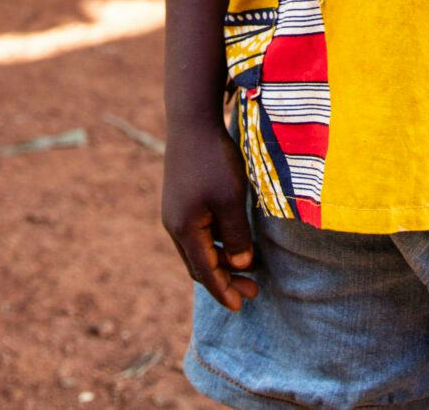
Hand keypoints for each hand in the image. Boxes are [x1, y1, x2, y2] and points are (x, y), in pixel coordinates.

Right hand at [162, 122, 257, 310]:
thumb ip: (237, 236)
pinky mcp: (181, 198)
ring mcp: (175, 210)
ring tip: (248, 265)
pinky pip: (197, 232)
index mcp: (185, 229)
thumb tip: (241, 263)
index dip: (224, 291)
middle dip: (225, 279)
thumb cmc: (214, 160)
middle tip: (253, 290)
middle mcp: (175, 224)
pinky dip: (216, 243)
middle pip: (199, 264)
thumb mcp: (231, 200)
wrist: (192, 122)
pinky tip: (234, 239)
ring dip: (222, 260)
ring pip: (198, 248)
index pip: (205, 272)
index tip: (242, 306)